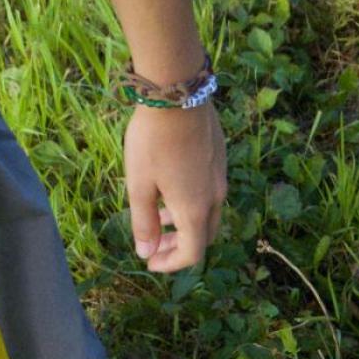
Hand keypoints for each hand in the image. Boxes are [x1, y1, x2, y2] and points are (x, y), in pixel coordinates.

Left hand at [123, 103, 226, 271]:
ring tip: (159, 214)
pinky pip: (210, 192)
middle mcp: (214, 197)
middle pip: (203, 236)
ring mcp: (220, 177)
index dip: (171, 264)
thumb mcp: (139, 185)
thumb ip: (143, 223)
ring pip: (208, 213)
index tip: (150, 262)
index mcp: (194, 209)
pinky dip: (192, 202)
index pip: (192, 253)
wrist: (178, 94)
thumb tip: (146, 253)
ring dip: (185, 223)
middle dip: (179, 246)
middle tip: (154, 244)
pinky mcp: (219, 160)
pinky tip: (170, 185)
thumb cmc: (152, 141)